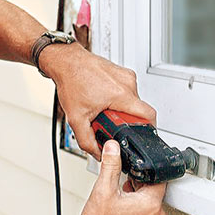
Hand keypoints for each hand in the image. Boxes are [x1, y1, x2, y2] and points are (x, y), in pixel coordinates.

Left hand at [39, 43, 155, 159]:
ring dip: (120, 108)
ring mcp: (125, 75)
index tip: (137, 135)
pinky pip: (126, 89)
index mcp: (121, 94)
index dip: (147, 129)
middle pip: (138, 110)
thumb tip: (98, 152)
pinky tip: (101, 96)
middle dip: (126, 119)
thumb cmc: (71, 81)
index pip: (149, 115)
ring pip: (132, 100)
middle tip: (108, 120)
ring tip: (102, 106)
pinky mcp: (121, 71)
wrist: (66, 61)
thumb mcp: (76, 118)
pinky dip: (117, 97)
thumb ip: (87, 141)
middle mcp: (127, 82)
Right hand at [66, 140, 166, 214]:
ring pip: (149, 197)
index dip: (145, 167)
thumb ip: (111, 164)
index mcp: (151, 204)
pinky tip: (120, 203)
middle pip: (153, 186)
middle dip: (137, 179)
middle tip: (122, 179)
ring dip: (136, 191)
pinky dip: (135, 202)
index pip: (158, 176)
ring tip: (119, 192)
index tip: (134, 164)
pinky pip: (146, 209)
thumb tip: (113, 148)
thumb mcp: (103, 189)